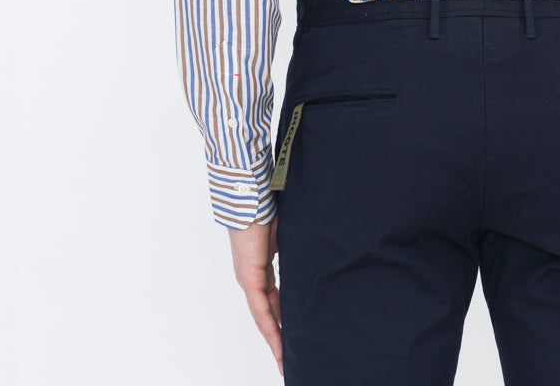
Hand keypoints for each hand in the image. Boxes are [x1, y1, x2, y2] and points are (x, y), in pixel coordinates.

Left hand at [227, 213, 283, 376]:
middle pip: (265, 315)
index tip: (291, 335)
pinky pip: (261, 309)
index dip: (281, 320)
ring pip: (262, 317)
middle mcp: (251, 278)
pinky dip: (270, 327)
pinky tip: (278, 342)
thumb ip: (294, 252)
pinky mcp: (249, 277)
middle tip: (286, 360)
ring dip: (273, 339)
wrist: (252, 199)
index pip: (271, 302)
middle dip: (277, 339)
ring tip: (284, 360)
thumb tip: (311, 257)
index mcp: (259, 268)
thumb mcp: (286, 238)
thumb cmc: (267, 210)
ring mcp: (248, 279)